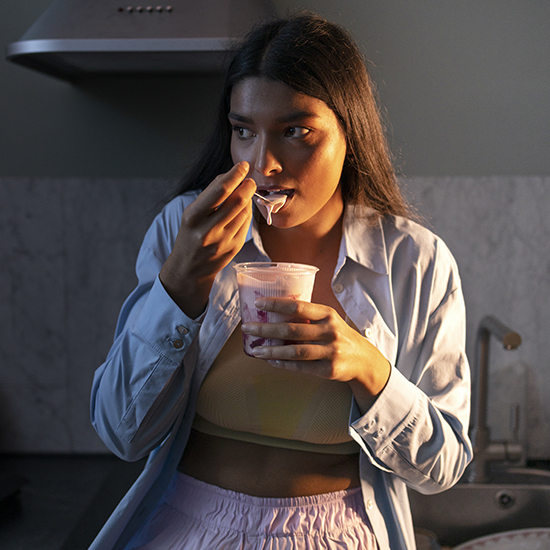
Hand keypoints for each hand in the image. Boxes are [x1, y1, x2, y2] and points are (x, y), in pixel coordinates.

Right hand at [160, 162, 255, 317]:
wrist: (189, 268)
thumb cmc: (190, 236)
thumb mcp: (192, 214)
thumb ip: (210, 196)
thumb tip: (230, 176)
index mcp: (193, 217)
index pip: (220, 191)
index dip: (234, 175)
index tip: (243, 165)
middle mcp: (208, 230)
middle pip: (237, 201)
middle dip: (247, 186)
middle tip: (249, 179)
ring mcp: (223, 241)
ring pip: (244, 212)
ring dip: (248, 199)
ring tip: (244, 194)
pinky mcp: (234, 248)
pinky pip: (246, 224)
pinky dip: (247, 213)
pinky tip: (243, 210)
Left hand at [241, 297, 390, 411]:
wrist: (364, 360)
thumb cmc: (338, 335)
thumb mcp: (329, 320)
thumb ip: (308, 316)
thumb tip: (273, 312)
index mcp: (327, 314)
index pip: (298, 307)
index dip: (276, 304)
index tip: (257, 303)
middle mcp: (330, 331)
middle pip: (291, 330)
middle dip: (265, 329)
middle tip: (247, 328)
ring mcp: (330, 351)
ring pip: (294, 351)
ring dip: (271, 351)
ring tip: (254, 350)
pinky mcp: (329, 370)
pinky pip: (301, 367)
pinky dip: (283, 364)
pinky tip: (271, 361)